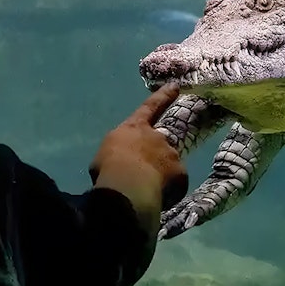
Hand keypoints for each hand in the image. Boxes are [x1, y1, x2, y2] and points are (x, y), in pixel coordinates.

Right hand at [89, 84, 188, 234]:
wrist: (128, 184)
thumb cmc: (109, 168)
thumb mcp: (104, 157)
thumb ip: (117, 155)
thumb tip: (120, 165)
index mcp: (133, 129)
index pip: (150, 107)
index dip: (163, 96)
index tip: (176, 85)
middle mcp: (156, 137)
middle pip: (160, 144)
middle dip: (155, 157)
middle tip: (143, 176)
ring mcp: (171, 153)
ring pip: (168, 167)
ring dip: (160, 177)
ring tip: (145, 192)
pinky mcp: (181, 172)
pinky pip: (175, 184)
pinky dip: (168, 192)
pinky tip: (157, 200)